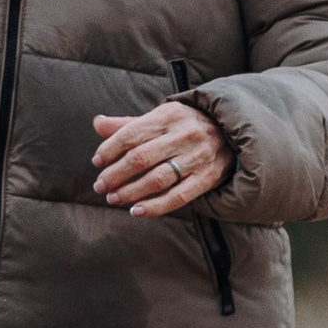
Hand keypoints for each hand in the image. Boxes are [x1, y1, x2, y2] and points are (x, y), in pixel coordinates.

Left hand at [90, 99, 230, 215]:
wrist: (231, 133)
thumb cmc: (186, 126)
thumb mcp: (161, 118)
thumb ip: (128, 124)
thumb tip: (97, 123)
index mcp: (169, 115)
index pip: (131, 133)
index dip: (110, 149)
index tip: (96, 162)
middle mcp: (184, 135)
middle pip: (141, 158)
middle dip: (115, 174)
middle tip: (100, 185)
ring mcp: (197, 158)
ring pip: (157, 179)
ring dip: (130, 192)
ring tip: (113, 198)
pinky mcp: (207, 178)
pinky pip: (177, 197)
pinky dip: (154, 207)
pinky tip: (136, 211)